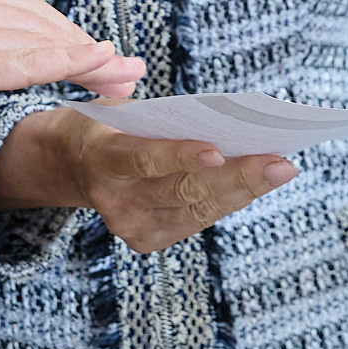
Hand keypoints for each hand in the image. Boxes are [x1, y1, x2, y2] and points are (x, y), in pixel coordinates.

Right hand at [0, 0, 145, 139]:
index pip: (16, 4)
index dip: (53, 27)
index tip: (81, 45)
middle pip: (39, 20)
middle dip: (82, 44)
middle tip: (119, 68)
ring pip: (44, 41)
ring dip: (91, 60)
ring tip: (124, 79)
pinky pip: (33, 63)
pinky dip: (74, 63)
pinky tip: (100, 68)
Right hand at [0, 107, 295, 253]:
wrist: (67, 162)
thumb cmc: (107, 124)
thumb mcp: (119, 109)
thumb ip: (160, 118)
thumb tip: (223, 122)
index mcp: (101, 158)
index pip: (144, 159)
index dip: (180, 157)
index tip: (217, 152)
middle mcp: (114, 201)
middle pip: (184, 190)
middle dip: (237, 176)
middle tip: (280, 162)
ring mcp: (131, 226)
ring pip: (198, 209)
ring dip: (244, 189)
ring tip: (280, 169)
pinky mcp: (146, 240)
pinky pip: (196, 220)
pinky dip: (228, 200)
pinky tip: (257, 182)